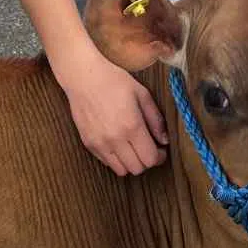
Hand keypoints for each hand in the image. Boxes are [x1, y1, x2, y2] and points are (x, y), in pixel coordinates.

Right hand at [55, 45, 168, 175]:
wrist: (83, 77)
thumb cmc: (114, 81)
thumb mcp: (142, 94)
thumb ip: (156, 120)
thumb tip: (164, 140)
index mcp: (132, 126)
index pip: (150, 159)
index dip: (159, 157)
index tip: (161, 150)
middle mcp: (115, 139)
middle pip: (137, 168)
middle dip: (147, 161)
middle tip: (149, 148)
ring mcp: (99, 143)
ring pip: (121, 170)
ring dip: (131, 163)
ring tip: (133, 148)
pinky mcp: (88, 144)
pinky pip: (107, 163)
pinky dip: (116, 159)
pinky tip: (119, 144)